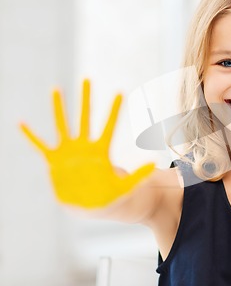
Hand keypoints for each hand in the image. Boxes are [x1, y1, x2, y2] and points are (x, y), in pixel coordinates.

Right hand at [20, 79, 154, 208]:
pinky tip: (21, 123)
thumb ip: (138, 176)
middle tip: (87, 79)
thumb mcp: (126, 187)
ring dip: (59, 107)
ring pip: (63, 125)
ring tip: (56, 89)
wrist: (90, 206)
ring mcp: (69, 152)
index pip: (109, 126)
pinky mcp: (55, 161)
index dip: (114, 110)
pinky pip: (40, 146)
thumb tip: (154, 164)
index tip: (120, 92)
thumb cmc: (109, 196)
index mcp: (101, 151)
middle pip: (85, 118)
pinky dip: (31, 136)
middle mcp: (84, 146)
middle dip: (86, 99)